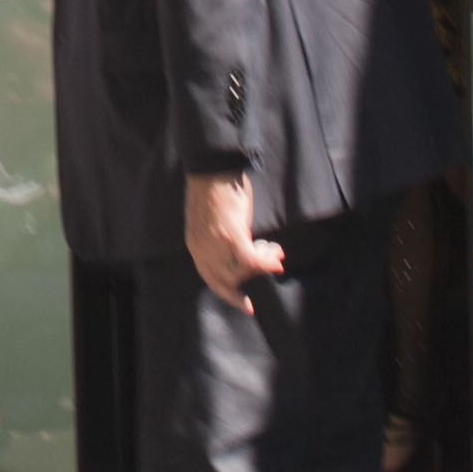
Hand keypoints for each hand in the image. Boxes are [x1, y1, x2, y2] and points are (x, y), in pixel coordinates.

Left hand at [180, 171, 284, 309]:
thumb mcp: (211, 220)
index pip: (211, 278)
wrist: (212, 166)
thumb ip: (219, 238)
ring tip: (276, 250)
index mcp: (195, 244)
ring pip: (243, 270)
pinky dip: (266, 261)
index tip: (247, 304)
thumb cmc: (215, 187)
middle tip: (274, 267)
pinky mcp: (231, 234)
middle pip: (228, 280)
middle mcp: (202, 248)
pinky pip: (252, 259)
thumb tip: (243, 250)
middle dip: (253, 279)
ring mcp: (216, 243)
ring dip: (264, 263)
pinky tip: (277, 255)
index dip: (229, 293)